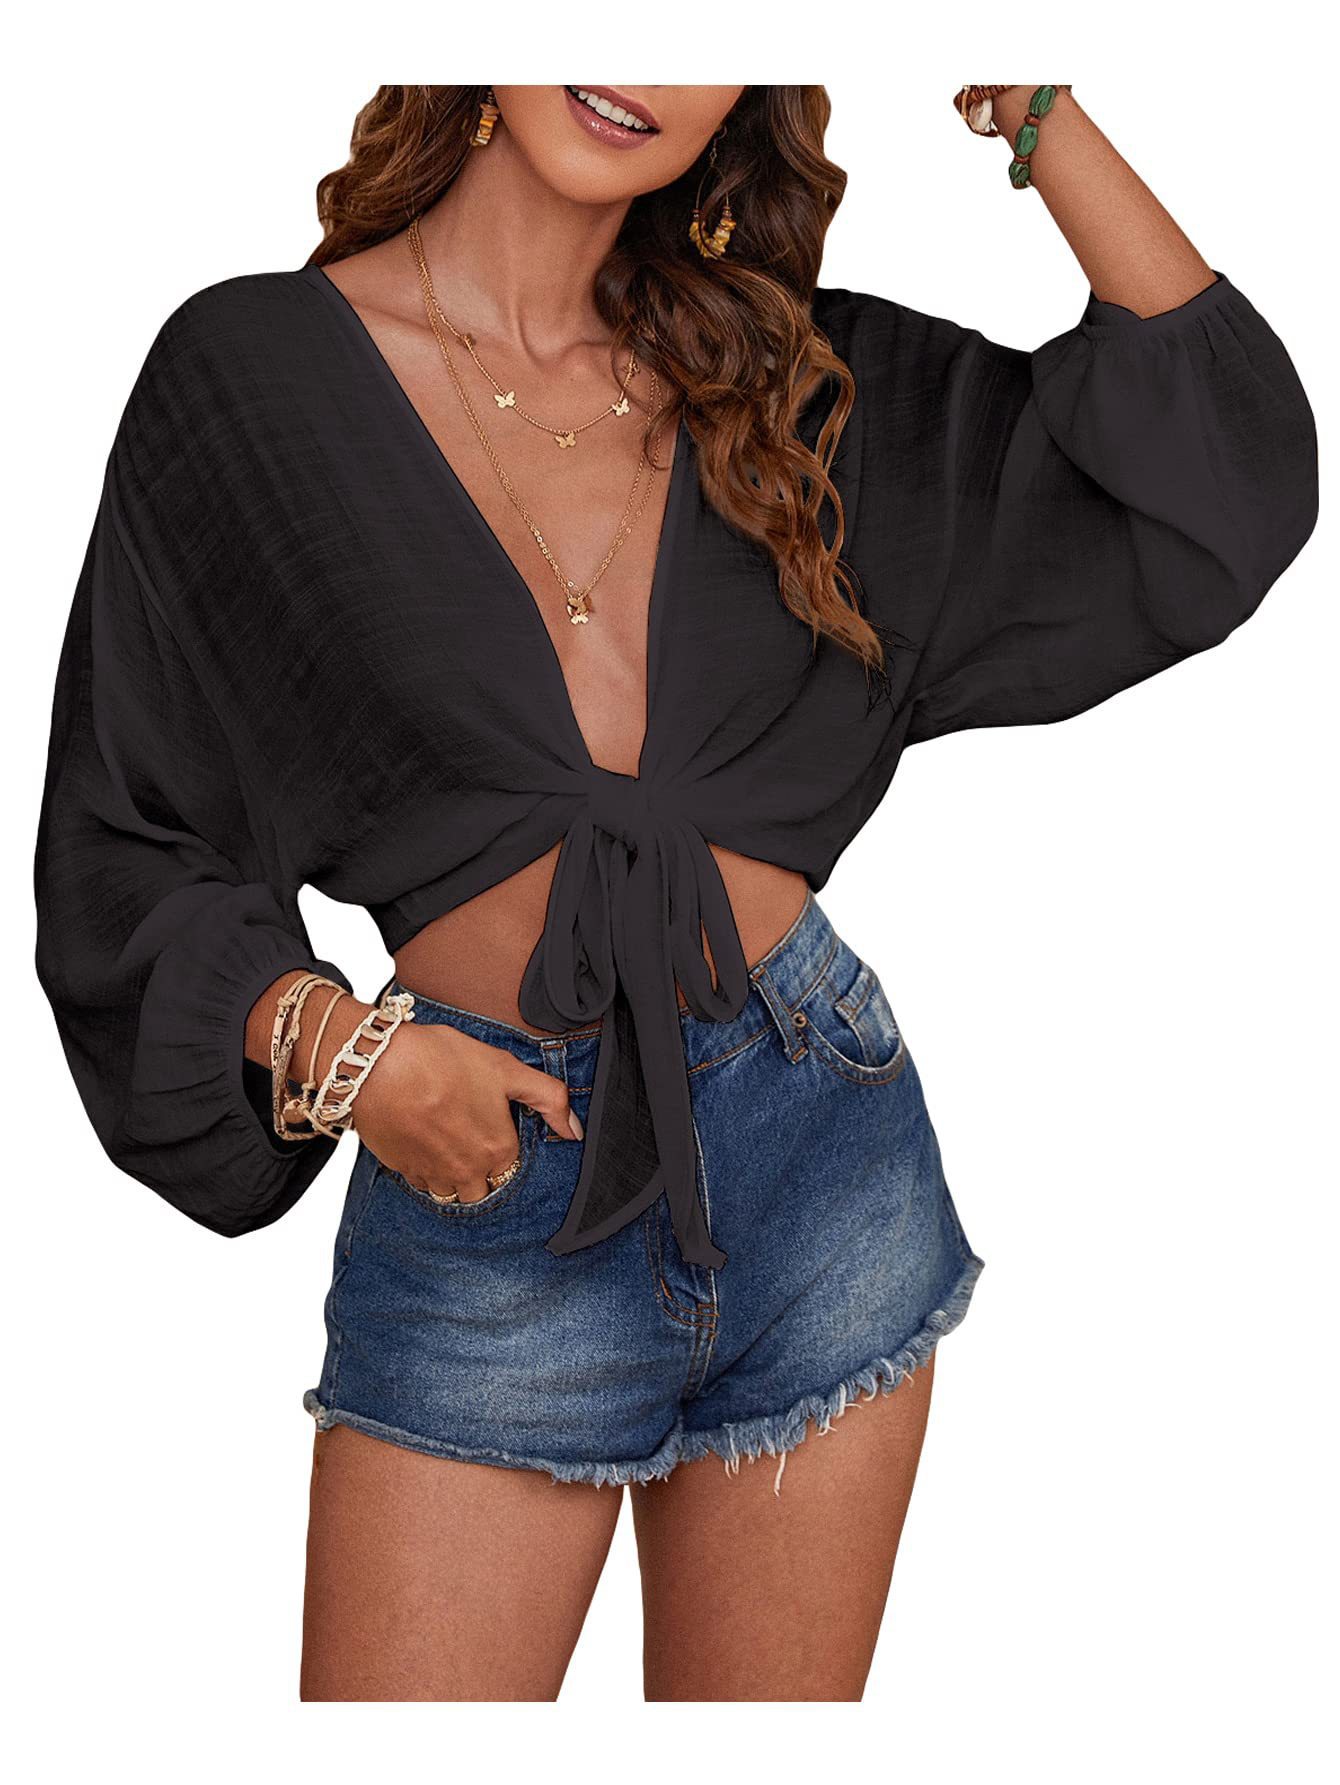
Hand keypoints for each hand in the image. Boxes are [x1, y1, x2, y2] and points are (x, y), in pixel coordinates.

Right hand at [348, 1016, 582, 1202]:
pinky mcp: (401, 1170)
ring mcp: (432, 1175)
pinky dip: (425, 1167)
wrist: (378, 1064)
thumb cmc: (442, 1060)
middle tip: (468, 1132)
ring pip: (452, 1191)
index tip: (491, 1122)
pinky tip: (422, 1138)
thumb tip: (576, 1132)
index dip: (504, 1142)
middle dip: (481, 1168)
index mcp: (497, 1152)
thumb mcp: (506, 1069)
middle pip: (484, 1187)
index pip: (512, 1166)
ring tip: (446, 1136)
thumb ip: (549, 1099)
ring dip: (454, 1173)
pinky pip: (421, 1182)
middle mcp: (467, 1173)